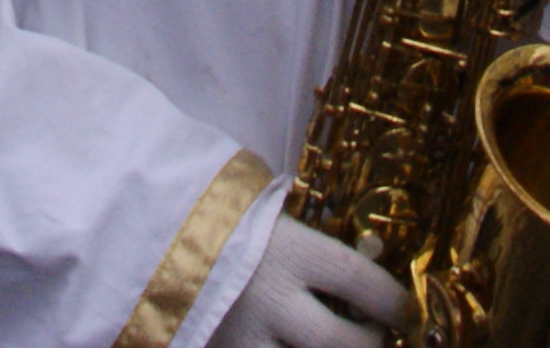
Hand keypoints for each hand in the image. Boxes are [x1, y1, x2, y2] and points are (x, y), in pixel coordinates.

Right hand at [222, 218, 410, 347]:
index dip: (391, 300)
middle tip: (373, 337)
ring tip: (338, 346)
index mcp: (287, 250)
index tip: (402, 308)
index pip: (359, 279)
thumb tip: (357, 254)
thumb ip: (303, 239)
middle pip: (344, 342)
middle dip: (370, 344)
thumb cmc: (213, 216)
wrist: (148, 236)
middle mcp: (271, 299)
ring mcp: (245, 337)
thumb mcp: (263, 214)